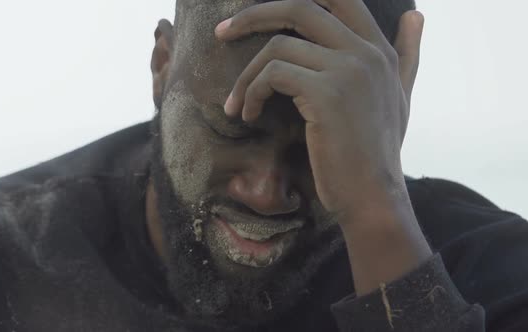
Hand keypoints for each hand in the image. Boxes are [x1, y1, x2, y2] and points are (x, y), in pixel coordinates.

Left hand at [216, 0, 423, 221]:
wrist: (373, 196)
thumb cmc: (377, 152)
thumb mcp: (400, 95)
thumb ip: (408, 53)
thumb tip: (417, 13)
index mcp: (379, 49)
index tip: (257, 12)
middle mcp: (366, 52)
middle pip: (300, 7)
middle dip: (254, 15)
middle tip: (222, 32)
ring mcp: (348, 70)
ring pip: (277, 48)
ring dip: (247, 76)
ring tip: (238, 103)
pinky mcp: (326, 94)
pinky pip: (273, 76)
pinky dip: (251, 93)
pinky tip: (249, 115)